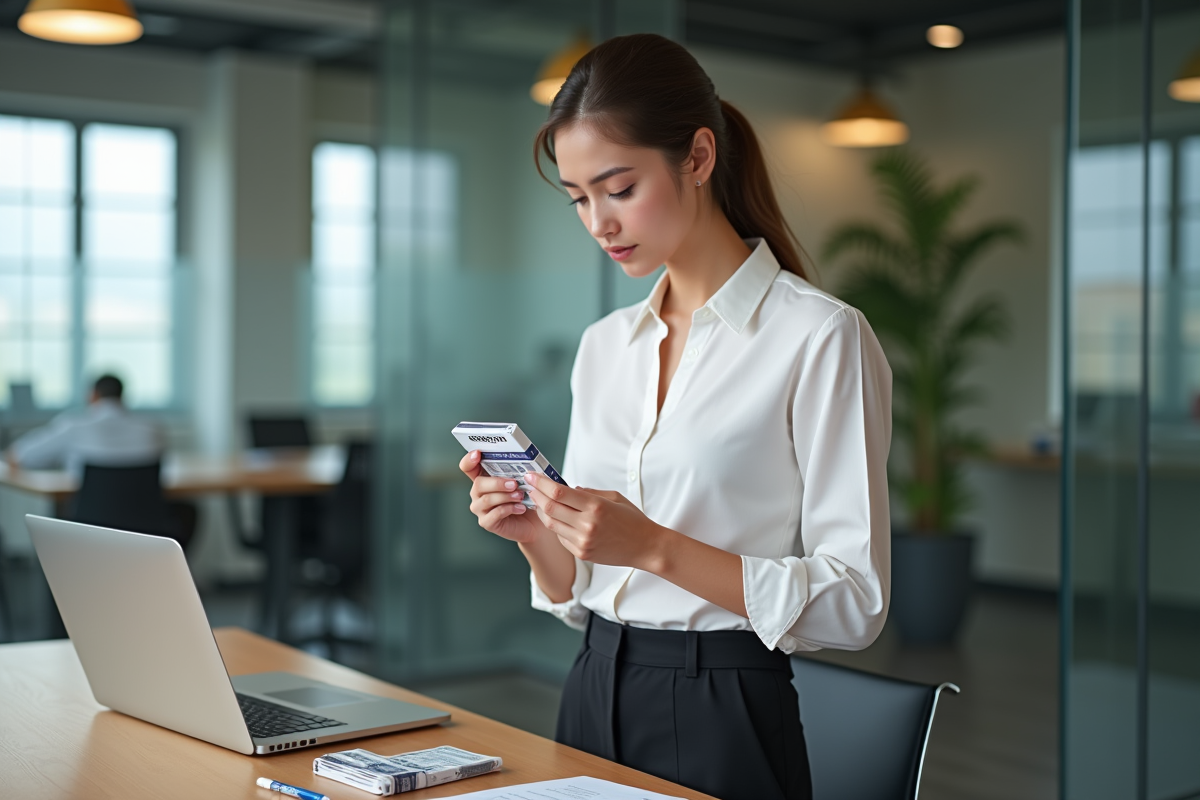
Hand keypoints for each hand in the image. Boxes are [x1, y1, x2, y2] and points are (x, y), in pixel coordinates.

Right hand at [460, 450, 546, 543]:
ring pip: (486, 500)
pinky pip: (493, 515)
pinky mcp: (486, 522)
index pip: (468, 468)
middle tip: (514, 484)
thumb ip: (518, 471)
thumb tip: (524, 464)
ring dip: (505, 496)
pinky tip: (520, 508)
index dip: (469, 460)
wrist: (534, 521)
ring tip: (520, 496)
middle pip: (478, 484)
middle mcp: (478, 493)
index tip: (477, 453)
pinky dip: (509, 509)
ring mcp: (480, 509)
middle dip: (497, 483)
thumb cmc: (527, 498)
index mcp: (484, 479)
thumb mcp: (523, 481)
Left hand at [525, 472, 666, 569]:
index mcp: (596, 507)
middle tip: (531, 487)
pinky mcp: (581, 553)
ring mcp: (583, 541)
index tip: (532, 476)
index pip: (559, 493)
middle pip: (550, 508)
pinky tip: (558, 518)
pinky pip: (560, 537)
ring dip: (542, 511)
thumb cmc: (633, 520)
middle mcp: (587, 525)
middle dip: (536, 495)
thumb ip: (589, 492)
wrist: (645, 547)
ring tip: (540, 501)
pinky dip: (556, 526)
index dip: (541, 483)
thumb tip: (568, 489)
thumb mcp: (614, 497)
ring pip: (551, 524)